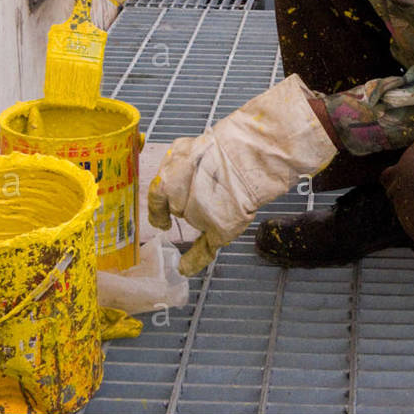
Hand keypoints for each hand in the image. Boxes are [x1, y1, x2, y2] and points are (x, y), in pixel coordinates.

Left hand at [146, 74, 338, 275]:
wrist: (255, 152)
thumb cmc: (232, 144)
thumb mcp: (194, 147)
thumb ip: (182, 165)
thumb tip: (175, 181)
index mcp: (170, 171)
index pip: (157, 195)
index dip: (159, 208)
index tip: (160, 219)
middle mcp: (177, 193)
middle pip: (179, 206)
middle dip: (191, 199)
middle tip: (215, 183)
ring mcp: (197, 212)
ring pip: (196, 219)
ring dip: (207, 211)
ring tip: (229, 190)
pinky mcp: (218, 227)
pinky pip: (203, 249)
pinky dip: (194, 261)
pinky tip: (185, 269)